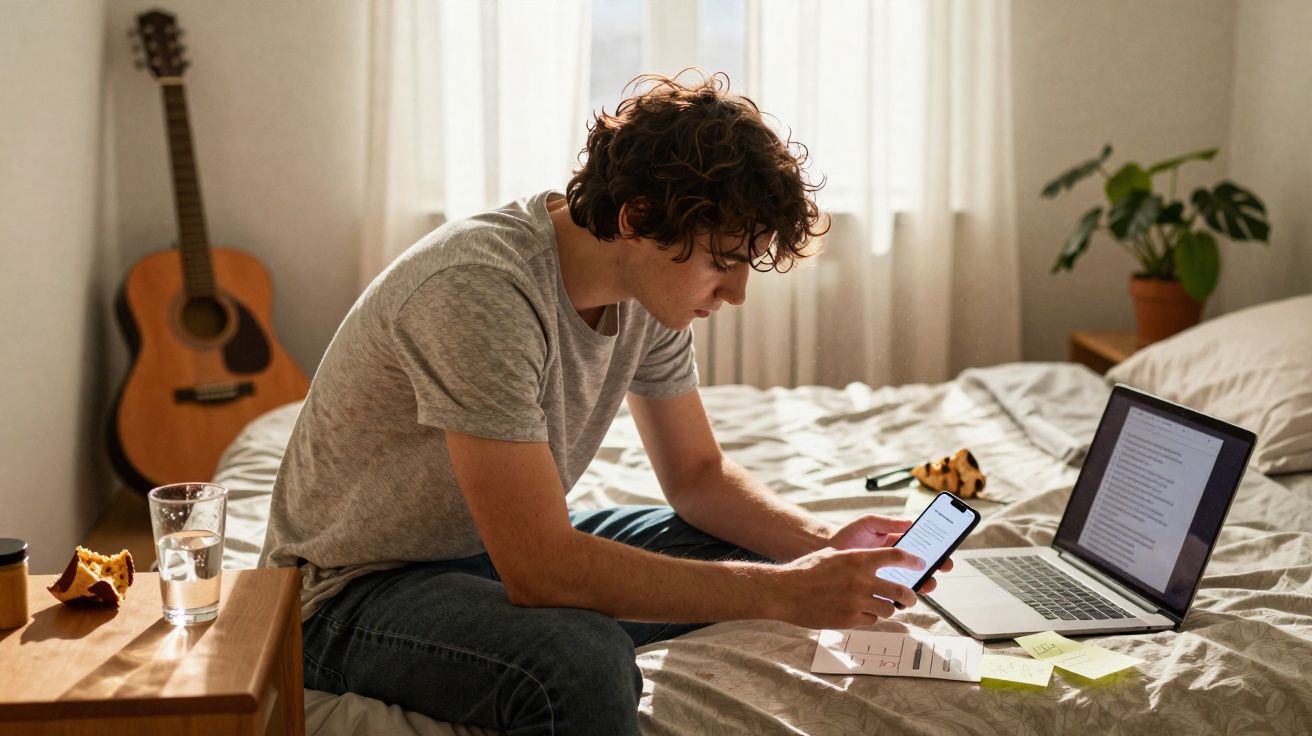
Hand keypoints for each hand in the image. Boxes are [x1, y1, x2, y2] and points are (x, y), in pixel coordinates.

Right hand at [767, 546, 925, 628]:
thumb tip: (875, 561)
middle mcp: (861, 580)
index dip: (913, 561)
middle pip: (901, 590)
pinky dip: (869, 617)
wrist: (785, 591)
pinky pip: (871, 620)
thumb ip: (856, 559)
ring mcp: (856, 601)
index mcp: (858, 559)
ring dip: (889, 608)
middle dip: (910, 595)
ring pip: (888, 609)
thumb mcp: (833, 555)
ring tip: (882, 606)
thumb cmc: (806, 570)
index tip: (921, 564)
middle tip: (910, 597)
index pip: (896, 556)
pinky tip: (860, 613)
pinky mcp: (849, 619)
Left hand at [825, 514, 954, 595]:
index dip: (937, 554)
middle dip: (933, 572)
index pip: (922, 550)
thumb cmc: (848, 535)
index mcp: (897, 545)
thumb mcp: (868, 523)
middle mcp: (894, 563)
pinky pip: (891, 597)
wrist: (825, 552)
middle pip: (921, 570)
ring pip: (909, 585)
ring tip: (923, 586)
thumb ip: (888, 522)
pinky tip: (902, 596)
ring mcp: (886, 578)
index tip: (946, 557)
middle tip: (939, 572)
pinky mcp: (876, 590)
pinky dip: (899, 599)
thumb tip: (911, 523)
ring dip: (920, 586)